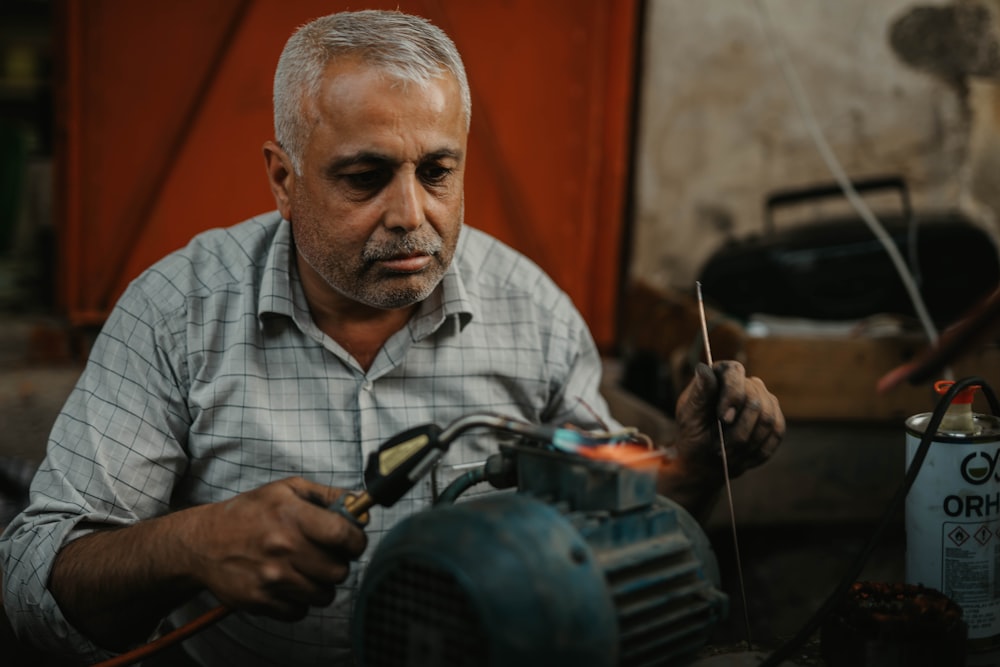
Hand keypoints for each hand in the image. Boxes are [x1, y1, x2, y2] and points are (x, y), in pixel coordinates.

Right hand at [187, 477, 367, 619]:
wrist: (202, 543)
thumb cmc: (249, 513)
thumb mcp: (286, 489)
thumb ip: (327, 495)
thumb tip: (360, 503)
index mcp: (291, 516)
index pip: (344, 535)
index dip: (356, 540)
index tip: (353, 541)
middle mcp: (283, 548)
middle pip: (339, 571)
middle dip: (339, 564)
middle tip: (326, 556)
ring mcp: (271, 579)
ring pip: (324, 595)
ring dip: (321, 584)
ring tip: (307, 569)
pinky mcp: (260, 602)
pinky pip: (300, 611)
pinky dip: (300, 601)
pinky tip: (289, 584)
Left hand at [674, 361, 783, 478]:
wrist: (707, 456)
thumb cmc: (694, 431)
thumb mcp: (690, 415)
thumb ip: (699, 394)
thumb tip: (702, 368)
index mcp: (722, 374)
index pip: (735, 372)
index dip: (733, 395)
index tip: (724, 419)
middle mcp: (747, 383)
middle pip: (754, 402)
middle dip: (738, 431)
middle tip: (721, 449)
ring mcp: (765, 400)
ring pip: (768, 420)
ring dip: (747, 444)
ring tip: (729, 456)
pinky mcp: (776, 418)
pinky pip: (777, 433)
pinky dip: (759, 451)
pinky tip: (743, 459)